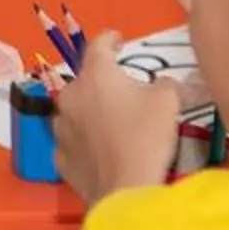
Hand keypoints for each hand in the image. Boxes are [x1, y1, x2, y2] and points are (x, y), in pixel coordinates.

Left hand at [52, 32, 184, 203]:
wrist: (125, 190)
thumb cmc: (146, 137)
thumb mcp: (168, 101)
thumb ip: (166, 84)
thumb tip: (165, 85)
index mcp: (96, 76)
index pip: (99, 45)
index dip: (111, 39)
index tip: (119, 41)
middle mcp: (71, 96)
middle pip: (86, 81)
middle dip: (104, 83)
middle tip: (125, 94)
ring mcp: (61, 128)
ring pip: (76, 111)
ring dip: (92, 112)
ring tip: (113, 125)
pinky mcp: (60, 157)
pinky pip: (74, 141)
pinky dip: (86, 141)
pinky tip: (102, 151)